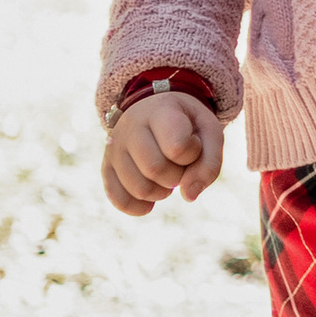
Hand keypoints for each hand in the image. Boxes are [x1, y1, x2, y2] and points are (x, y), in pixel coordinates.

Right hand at [102, 89, 224, 216]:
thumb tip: (189, 196)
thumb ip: (209, 164)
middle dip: (177, 176)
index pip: (177, 147)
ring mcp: (114, 147)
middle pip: (155, 170)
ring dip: (161, 192)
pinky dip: (138, 207)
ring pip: (139, 189)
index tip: (192, 142)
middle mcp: (130, 127)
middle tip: (179, 164)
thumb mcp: (209, 132)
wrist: (156, 109)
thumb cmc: (187, 124)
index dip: (192, 153)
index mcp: (159, 111)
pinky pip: (118, 199)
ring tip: (165, 176)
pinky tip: (150, 200)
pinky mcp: (106, 166)